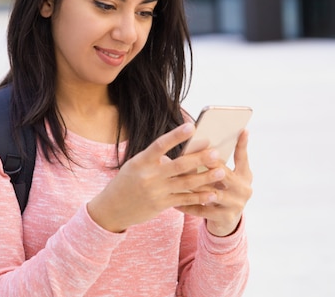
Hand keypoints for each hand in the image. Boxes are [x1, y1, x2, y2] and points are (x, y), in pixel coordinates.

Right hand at [86, 123, 227, 232]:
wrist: (112, 208)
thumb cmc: (128, 181)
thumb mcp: (136, 165)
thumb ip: (157, 159)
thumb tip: (184, 151)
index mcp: (141, 161)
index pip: (161, 145)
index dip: (177, 135)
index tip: (192, 126)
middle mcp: (149, 176)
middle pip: (179, 165)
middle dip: (199, 159)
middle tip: (216, 153)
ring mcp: (156, 191)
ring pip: (185, 183)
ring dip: (205, 178)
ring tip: (222, 172)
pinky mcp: (161, 205)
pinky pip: (184, 200)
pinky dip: (199, 197)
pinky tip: (212, 194)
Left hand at [176, 130, 251, 236]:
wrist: (227, 222)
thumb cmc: (224, 191)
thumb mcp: (230, 176)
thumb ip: (220, 161)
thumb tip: (206, 141)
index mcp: (245, 176)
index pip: (242, 157)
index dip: (241, 143)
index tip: (240, 129)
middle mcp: (244, 189)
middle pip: (223, 173)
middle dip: (206, 164)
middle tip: (190, 155)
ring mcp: (236, 205)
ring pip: (210, 192)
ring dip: (191, 185)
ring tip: (174, 177)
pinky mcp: (225, 218)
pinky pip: (202, 209)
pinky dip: (187, 204)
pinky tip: (174, 200)